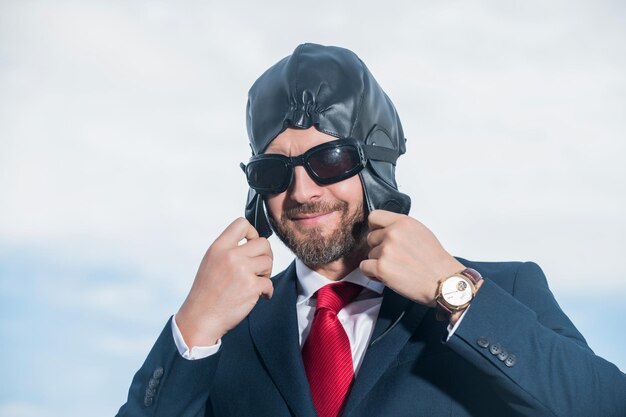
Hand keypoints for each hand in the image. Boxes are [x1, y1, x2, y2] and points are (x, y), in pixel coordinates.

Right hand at [176, 218, 273, 346]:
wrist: (201, 317)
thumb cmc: (206, 291)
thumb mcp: (211, 261)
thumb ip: (228, 249)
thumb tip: (251, 242)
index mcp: (219, 247)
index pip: (241, 223)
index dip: (252, 233)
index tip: (251, 245)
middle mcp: (231, 256)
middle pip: (263, 243)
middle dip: (265, 255)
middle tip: (259, 267)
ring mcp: (242, 271)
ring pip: (268, 262)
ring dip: (266, 272)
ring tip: (256, 281)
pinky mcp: (251, 287)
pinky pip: (269, 283)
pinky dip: (267, 291)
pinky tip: (259, 295)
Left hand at [359, 210, 463, 306]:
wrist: (444, 282)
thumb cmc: (435, 261)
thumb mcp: (420, 232)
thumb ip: (400, 228)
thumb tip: (383, 230)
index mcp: (403, 222)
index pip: (374, 217)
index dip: (375, 228)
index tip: (380, 236)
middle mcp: (393, 233)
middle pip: (370, 238)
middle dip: (379, 248)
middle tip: (395, 258)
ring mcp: (386, 250)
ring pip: (369, 254)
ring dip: (378, 263)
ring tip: (397, 269)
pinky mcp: (381, 268)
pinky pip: (364, 268)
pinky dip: (373, 274)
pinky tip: (388, 277)